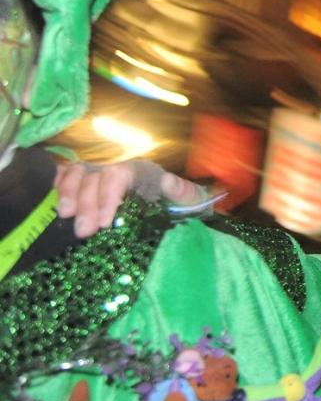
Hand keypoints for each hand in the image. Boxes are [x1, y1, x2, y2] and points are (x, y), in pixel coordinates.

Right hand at [55, 160, 204, 238]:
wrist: (175, 209)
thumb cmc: (180, 204)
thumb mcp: (189, 199)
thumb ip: (183, 191)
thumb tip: (168, 180)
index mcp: (140, 171)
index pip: (118, 175)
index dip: (108, 196)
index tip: (104, 222)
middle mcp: (117, 168)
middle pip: (94, 177)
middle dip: (86, 204)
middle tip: (83, 232)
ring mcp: (100, 174)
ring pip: (77, 173)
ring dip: (67, 193)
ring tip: (64, 216)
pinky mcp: (87, 183)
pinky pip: (66, 175)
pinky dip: (57, 183)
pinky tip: (51, 200)